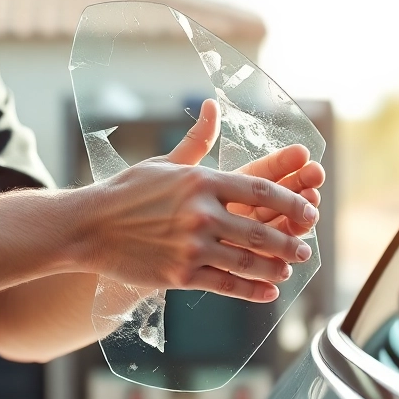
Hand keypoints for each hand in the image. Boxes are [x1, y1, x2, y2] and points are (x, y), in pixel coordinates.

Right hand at [82, 99, 319, 302]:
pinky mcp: (179, 275)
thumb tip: (212, 105)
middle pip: (260, 230)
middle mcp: (200, 213)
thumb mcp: (164, 162)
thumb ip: (197, 140)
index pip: (259, 190)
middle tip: (306, 248)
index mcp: (201, 181)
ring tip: (289, 270)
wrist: (89, 228)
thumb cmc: (127, 192)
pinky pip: (225, 285)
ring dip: (275, 268)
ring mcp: (191, 246)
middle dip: (289, 241)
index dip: (291, 202)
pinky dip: (251, 291)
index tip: (310, 211)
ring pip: (246, 261)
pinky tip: (268, 292)